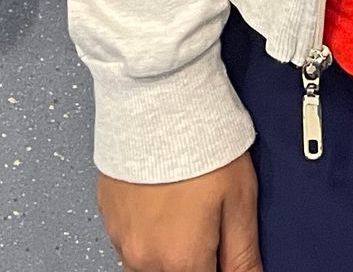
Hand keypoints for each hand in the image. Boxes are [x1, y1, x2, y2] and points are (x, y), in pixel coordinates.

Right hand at [96, 154, 262, 271]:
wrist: (159, 97)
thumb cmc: (199, 139)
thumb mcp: (240, 199)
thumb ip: (243, 253)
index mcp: (181, 259)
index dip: (221, 266)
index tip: (224, 251)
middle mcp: (145, 257)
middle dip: (197, 258)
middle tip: (210, 221)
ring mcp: (122, 237)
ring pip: (152, 262)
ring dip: (171, 247)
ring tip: (187, 204)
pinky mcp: (108, 215)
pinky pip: (132, 239)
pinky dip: (150, 228)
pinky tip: (166, 198)